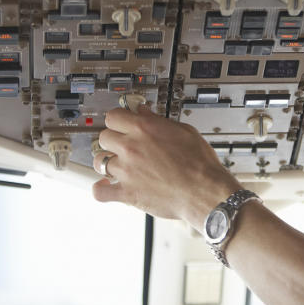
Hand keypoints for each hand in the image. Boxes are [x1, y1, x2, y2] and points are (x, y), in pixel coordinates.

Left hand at [92, 106, 242, 228]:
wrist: (204, 191)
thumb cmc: (199, 164)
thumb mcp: (183, 131)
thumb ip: (158, 120)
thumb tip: (144, 112)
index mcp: (143, 129)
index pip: (113, 116)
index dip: (117, 120)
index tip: (121, 124)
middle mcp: (131, 148)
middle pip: (103, 137)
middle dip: (112, 140)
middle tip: (122, 145)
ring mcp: (126, 171)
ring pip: (99, 161)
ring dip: (107, 162)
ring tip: (117, 165)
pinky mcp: (127, 193)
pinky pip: (100, 192)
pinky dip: (100, 189)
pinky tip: (105, 186)